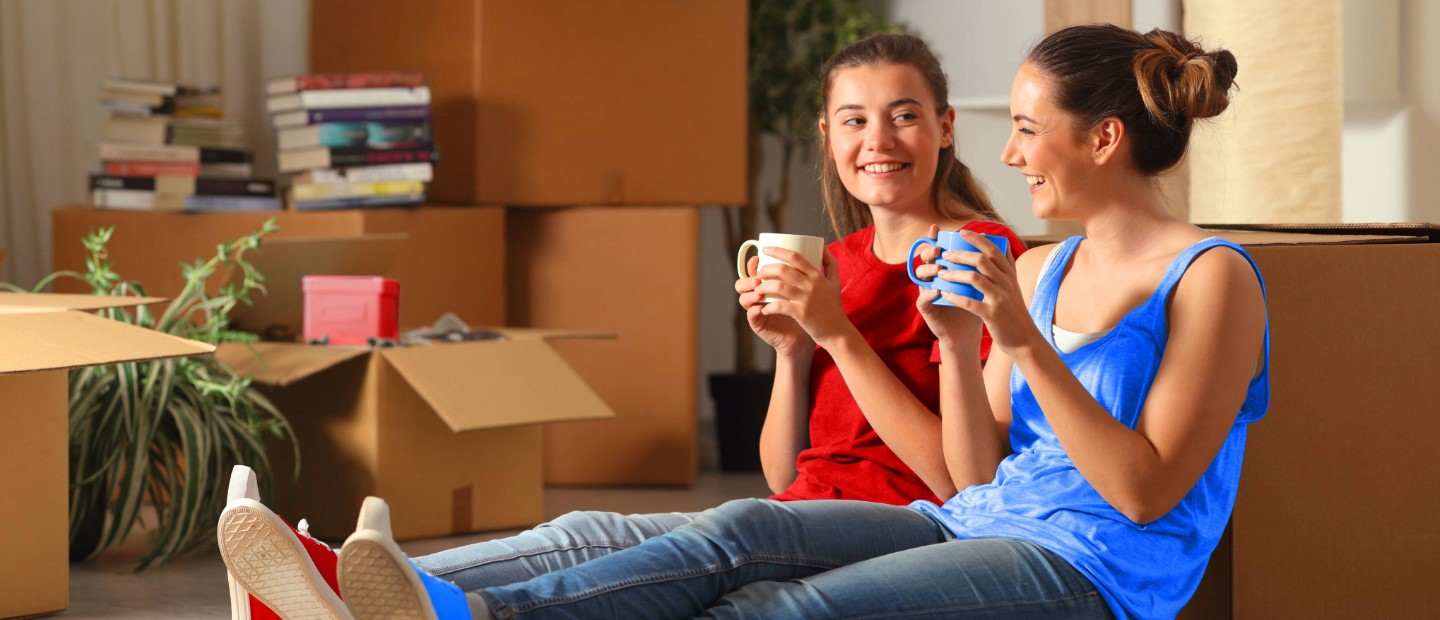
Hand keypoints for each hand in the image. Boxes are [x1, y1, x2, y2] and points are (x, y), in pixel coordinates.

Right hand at [737, 256, 810, 354]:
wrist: (808, 334)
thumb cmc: (809, 310)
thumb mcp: (811, 287)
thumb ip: (815, 268)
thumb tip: (822, 246)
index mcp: (770, 284)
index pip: (756, 270)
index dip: (753, 263)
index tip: (759, 256)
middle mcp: (761, 294)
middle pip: (746, 281)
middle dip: (751, 276)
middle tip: (760, 277)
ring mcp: (758, 308)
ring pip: (744, 296)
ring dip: (750, 293)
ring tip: (759, 293)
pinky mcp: (759, 323)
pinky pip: (751, 315)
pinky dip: (754, 310)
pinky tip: (760, 308)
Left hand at [749, 246, 855, 349]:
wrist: (838, 332)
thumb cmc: (833, 308)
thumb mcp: (835, 282)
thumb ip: (830, 264)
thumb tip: (823, 246)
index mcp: (817, 275)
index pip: (795, 257)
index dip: (777, 250)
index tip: (765, 249)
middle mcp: (812, 284)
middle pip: (783, 269)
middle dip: (766, 269)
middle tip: (759, 273)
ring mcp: (806, 298)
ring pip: (778, 286)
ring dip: (764, 286)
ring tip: (757, 289)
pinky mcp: (801, 313)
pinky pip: (779, 306)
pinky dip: (769, 307)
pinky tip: (764, 308)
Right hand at [914, 225, 983, 344]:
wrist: (968, 332)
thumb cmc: (976, 304)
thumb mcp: (983, 282)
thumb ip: (987, 264)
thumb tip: (1002, 241)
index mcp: (945, 268)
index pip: (937, 249)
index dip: (934, 238)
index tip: (937, 228)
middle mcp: (933, 277)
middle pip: (925, 259)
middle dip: (929, 251)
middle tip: (938, 249)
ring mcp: (927, 291)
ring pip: (920, 275)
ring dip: (928, 270)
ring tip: (939, 269)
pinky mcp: (926, 308)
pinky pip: (923, 298)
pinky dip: (929, 293)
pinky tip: (938, 290)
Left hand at [930, 229, 1034, 352]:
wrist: (1024, 339)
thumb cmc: (1014, 311)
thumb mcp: (1015, 286)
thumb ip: (1008, 266)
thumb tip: (1004, 243)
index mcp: (1010, 275)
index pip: (994, 249)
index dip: (977, 238)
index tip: (962, 232)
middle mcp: (1006, 283)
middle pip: (981, 260)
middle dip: (960, 254)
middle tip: (945, 255)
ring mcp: (1000, 298)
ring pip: (974, 278)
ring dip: (954, 273)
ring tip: (941, 273)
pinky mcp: (992, 314)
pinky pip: (969, 302)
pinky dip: (955, 296)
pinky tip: (944, 293)